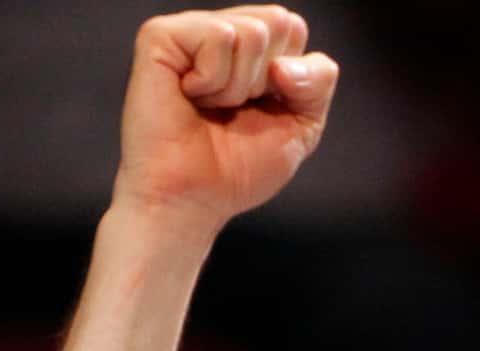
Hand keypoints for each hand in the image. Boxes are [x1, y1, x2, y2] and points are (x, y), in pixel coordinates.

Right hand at [115, 8, 337, 230]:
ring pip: (252, 32)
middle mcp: (219, 32)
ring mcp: (189, 31)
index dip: (292, 78)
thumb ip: (318, 81)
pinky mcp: (161, 36)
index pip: (293, 28)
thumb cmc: (238, 168)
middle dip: (266, 81)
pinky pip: (219, 36)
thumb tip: (283, 64)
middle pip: (279, 22)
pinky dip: (213, 80)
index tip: (261, 108)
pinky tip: (189, 97)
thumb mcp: (302, 124)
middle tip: (232, 109)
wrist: (194, 200)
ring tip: (208, 107)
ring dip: (238, 86)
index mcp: (250, 47)